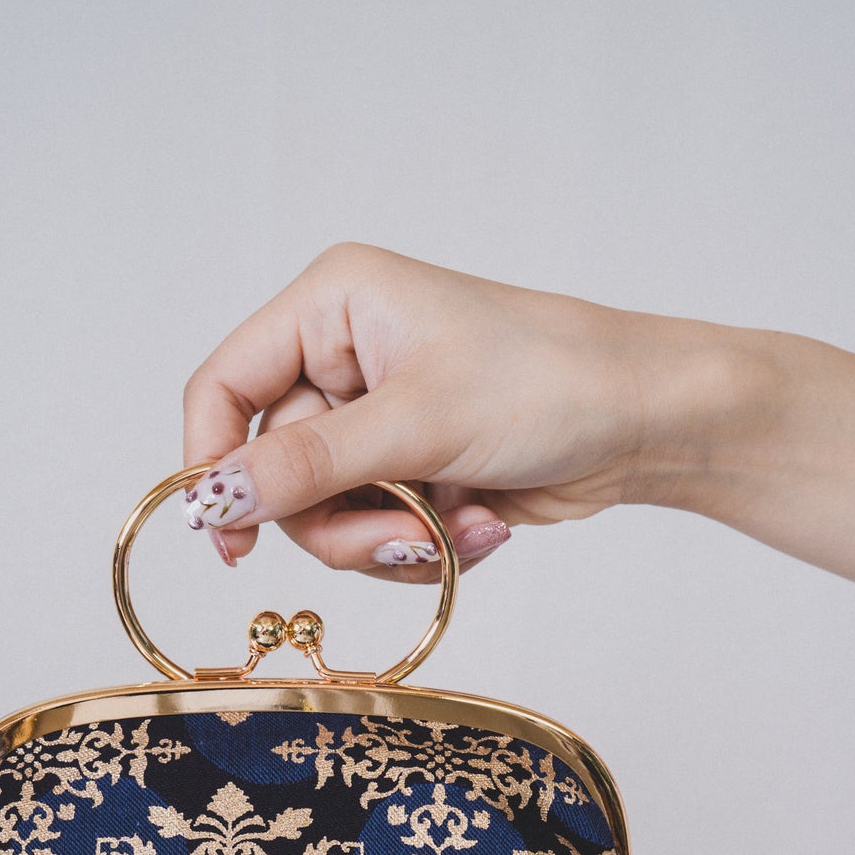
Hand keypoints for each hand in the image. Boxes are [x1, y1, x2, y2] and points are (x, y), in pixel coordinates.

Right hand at [180, 241, 737, 583]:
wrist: (646, 422)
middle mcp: (343, 357)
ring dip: (385, 543)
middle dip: (339, 521)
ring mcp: (378, 419)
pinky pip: (372, 534)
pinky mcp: (410, 469)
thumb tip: (209, 498)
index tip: (228, 538)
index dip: (212, 465)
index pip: (223, 387)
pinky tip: (479, 527)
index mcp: (332, 306)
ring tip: (452, 532)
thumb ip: (305, 465)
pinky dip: (418, 548)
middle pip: (274, 472)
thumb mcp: (418, 424)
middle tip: (401, 536)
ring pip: (323, 516)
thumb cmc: (550, 382)